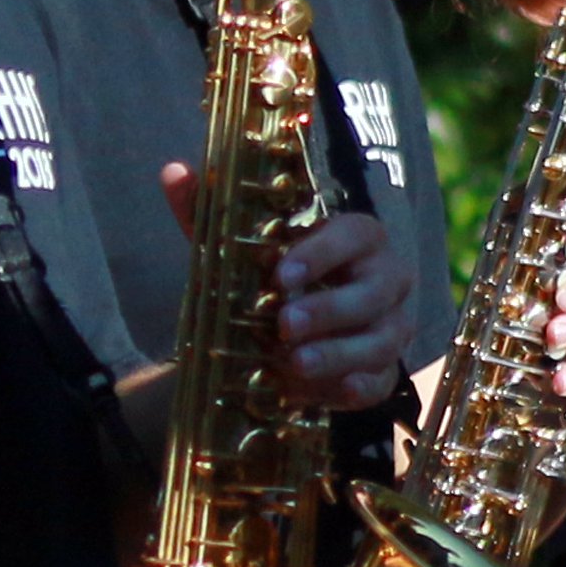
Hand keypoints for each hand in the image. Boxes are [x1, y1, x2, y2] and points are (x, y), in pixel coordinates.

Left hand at [161, 174, 411, 409]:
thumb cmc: (272, 275)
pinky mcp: (385, 367)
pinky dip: (359, 388)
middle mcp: (385, 278)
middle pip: (375, 289)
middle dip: (330, 309)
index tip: (280, 275)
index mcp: (356, 240)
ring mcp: (391, 325)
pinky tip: (330, 394)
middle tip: (285, 325)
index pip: (355, 234)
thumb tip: (174, 172)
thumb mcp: (237, 244)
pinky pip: (382, 380)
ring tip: (296, 365)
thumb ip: (208, 210)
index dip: (323, 253)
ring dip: (340, 353)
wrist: (295, 327)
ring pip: (383, 338)